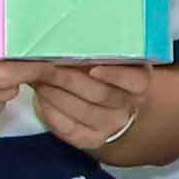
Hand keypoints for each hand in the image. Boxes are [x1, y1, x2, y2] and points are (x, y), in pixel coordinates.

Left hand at [29, 59, 157, 158]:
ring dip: (56, 94)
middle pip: (101, 94)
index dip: (116, 75)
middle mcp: (129, 105)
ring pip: (83, 111)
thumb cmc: (95, 68)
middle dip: (69, 79)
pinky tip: (41, 99)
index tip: (93, 68)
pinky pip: (71, 129)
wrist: (98, 98)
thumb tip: (66, 39)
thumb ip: (92, 49)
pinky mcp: (92, 139)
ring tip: (39, 80)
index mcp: (138, 80)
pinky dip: (52, 113)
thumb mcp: (103, 55)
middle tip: (46, 66)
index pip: (136, 81)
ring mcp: (112, 125)